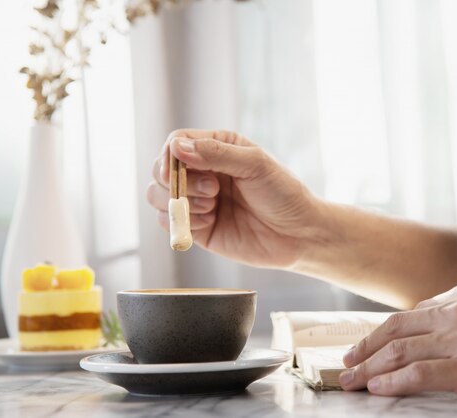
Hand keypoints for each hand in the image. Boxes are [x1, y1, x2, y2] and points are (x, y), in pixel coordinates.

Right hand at [147, 129, 321, 267]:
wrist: (299, 235)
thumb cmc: (284, 194)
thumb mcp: (255, 165)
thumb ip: (216, 154)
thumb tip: (176, 148)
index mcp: (218, 149)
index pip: (176, 142)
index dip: (170, 154)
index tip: (176, 167)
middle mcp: (203, 172)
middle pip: (161, 169)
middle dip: (176, 180)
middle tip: (213, 190)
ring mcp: (198, 201)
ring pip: (157, 195)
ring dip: (179, 201)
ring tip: (212, 207)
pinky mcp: (197, 228)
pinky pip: (168, 222)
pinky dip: (182, 222)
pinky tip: (210, 221)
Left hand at [340, 280, 456, 397]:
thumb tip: (425, 313)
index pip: (407, 315)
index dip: (379, 334)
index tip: (363, 347)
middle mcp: (456, 313)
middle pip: (395, 331)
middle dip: (364, 349)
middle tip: (345, 364)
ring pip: (401, 351)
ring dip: (370, 367)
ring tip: (351, 380)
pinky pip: (421, 374)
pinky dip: (394, 381)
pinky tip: (378, 388)